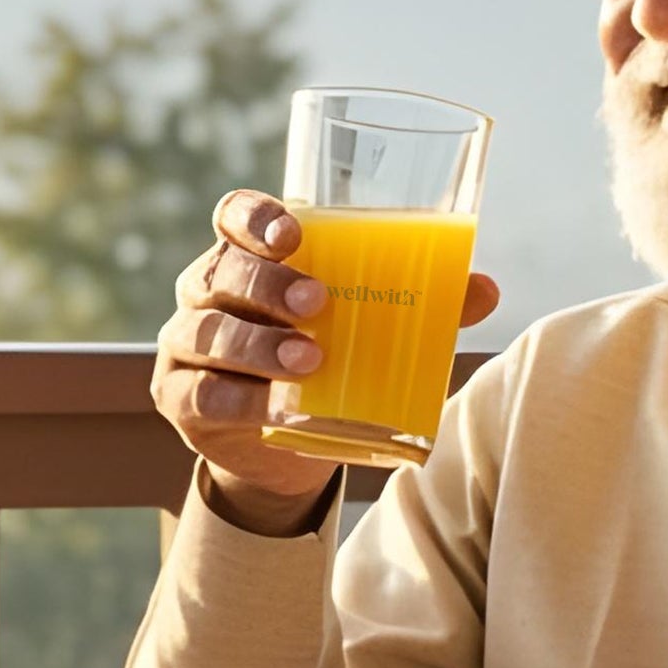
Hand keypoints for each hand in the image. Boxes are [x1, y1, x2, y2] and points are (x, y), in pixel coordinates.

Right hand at [152, 189, 500, 534]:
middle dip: (268, 283)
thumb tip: (485, 289)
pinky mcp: (182, 400)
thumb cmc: (331, 365)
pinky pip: (203, 393)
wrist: (289, 450)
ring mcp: (188, 346)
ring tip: (312, 359)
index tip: (292, 233)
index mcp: (250, 259)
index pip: (233, 217)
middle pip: (222, 272)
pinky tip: (277, 407)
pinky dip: (242, 399)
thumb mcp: (373, 332)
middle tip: (319, 302)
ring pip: (209, 331)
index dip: (254, 217)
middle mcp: (208, 293)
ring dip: (259, 344)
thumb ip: (425, 307)